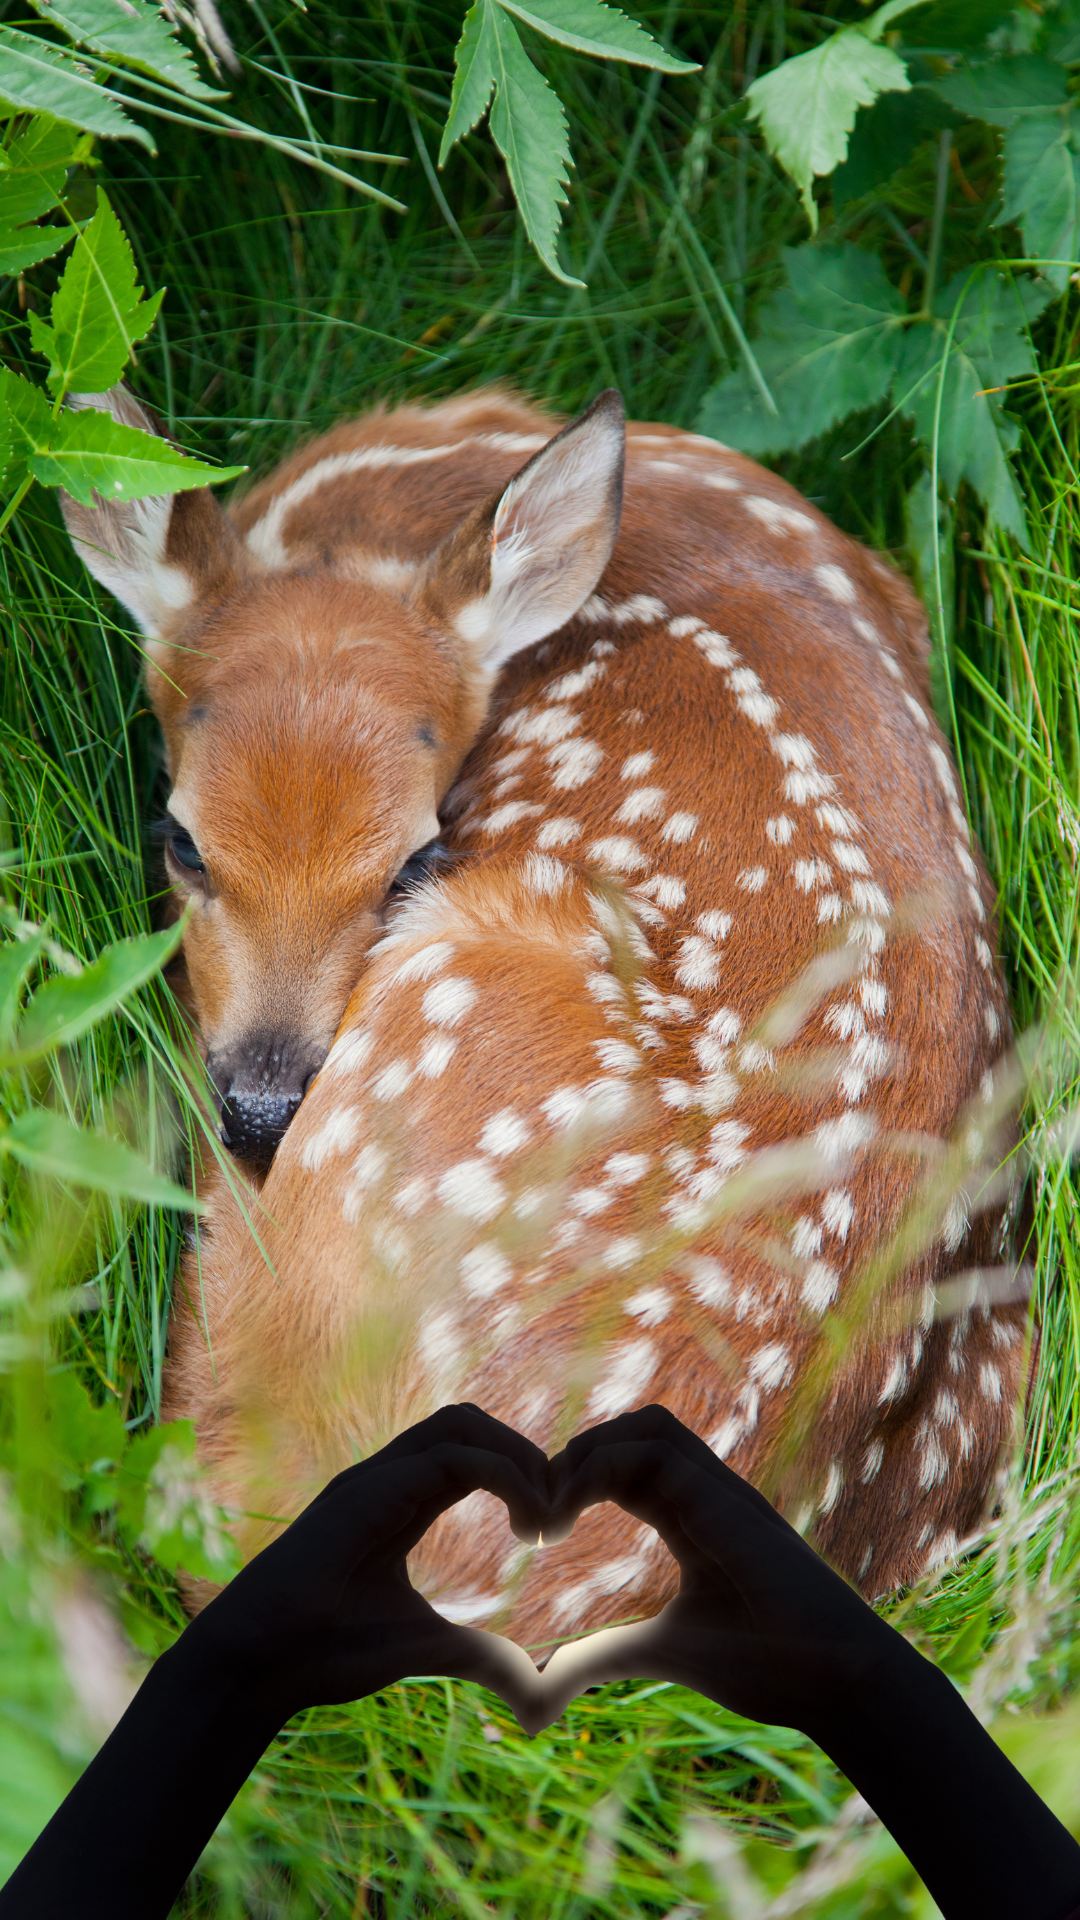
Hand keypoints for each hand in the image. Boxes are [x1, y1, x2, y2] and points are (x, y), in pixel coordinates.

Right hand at [188, 1402, 551, 1727]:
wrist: (256, 1667)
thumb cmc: (324, 1653)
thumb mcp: (422, 1645)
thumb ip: (473, 1651)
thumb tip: (528, 1682)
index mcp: (399, 1501)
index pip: (470, 1453)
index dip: (520, 1474)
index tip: (551, 1530)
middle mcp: (386, 1478)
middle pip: (468, 1422)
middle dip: (525, 1453)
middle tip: (558, 1513)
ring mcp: (374, 1478)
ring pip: (459, 1422)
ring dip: (516, 1455)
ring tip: (544, 1514)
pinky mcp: (367, 1492)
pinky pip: (448, 1458)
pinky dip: (502, 1475)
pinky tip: (526, 1525)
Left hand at [534, 1403, 893, 1740]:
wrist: (841, 1683)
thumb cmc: (770, 1667)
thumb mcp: (663, 1652)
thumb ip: (603, 1655)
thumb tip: (537, 1686)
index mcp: (694, 1520)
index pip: (628, 1465)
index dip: (577, 1480)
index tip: (538, 1533)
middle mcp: (708, 1495)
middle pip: (636, 1428)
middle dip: (576, 1453)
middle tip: (536, 1513)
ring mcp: (722, 1492)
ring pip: (649, 1424)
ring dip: (589, 1450)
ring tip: (552, 1507)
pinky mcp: (728, 1503)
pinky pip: (657, 1453)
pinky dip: (600, 1468)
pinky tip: (568, 1517)